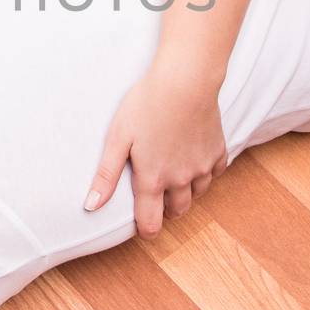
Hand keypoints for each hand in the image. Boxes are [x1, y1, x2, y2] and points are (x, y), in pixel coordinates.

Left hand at [84, 70, 226, 237]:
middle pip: (177, 211)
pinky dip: (205, 172)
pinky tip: (194, 158)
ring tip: (174, 175)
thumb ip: (106, 175)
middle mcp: (181, 179)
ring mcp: (203, 166)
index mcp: (153, 179)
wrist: (185, 81)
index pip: (152, 223)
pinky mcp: (218, 150)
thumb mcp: (117, 138)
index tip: (142, 225)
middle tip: (156, 195)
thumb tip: (91, 206)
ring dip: (186, 191)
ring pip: (197, 194)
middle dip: (166, 210)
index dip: (146, 229)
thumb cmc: (146, 105)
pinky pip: (215, 173)